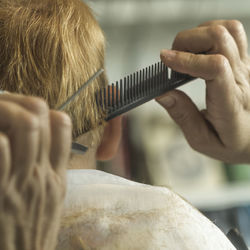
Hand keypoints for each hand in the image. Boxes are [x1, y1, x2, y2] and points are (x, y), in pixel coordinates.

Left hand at [0, 94, 71, 249]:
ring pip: (24, 123)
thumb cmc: (31, 236)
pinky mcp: (0, 188)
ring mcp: (22, 178)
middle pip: (39, 114)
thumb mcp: (50, 202)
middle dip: (18, 102)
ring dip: (3, 111)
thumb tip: (39, 146)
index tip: (25, 114)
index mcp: (56, 174)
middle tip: (1, 107)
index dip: (43, 110)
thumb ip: (48, 172)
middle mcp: (42, 170)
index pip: (61, 123)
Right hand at [157, 20, 249, 162]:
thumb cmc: (231, 142)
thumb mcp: (202, 140)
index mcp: (230, 103)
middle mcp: (241, 79)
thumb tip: (162, 94)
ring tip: (184, 54)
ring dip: (198, 35)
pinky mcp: (244, 61)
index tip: (165, 60)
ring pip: (227, 30)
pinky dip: (209, 32)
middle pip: (219, 38)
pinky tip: (198, 50)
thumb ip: (182, 116)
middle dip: (186, 42)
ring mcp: (246, 67)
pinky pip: (232, 33)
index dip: (186, 59)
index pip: (214, 67)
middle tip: (172, 60)